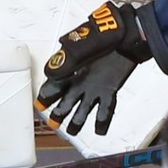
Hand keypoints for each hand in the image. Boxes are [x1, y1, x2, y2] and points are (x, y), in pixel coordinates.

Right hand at [35, 1, 150, 135]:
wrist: (127, 35)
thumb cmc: (103, 36)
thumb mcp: (79, 46)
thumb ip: (65, 61)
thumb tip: (50, 74)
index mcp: (69, 68)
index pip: (54, 85)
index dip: (46, 96)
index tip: (40, 105)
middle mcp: (80, 80)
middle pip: (67, 100)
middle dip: (59, 112)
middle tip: (53, 123)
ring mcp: (95, 87)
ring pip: (83, 108)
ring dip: (77, 120)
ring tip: (72, 131)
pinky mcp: (110, 91)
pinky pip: (105, 109)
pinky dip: (103, 121)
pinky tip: (100, 131)